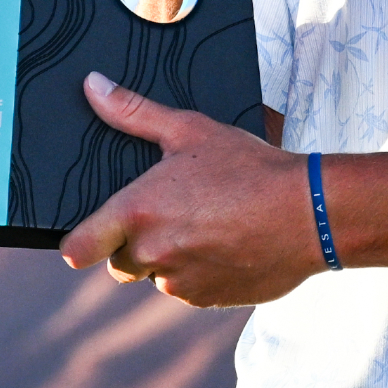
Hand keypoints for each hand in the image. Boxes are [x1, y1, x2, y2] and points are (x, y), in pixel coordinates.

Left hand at [58, 73, 324, 306]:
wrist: (310, 213)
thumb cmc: (250, 167)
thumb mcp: (191, 130)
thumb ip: (134, 112)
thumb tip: (92, 86)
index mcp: (138, 212)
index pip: (77, 249)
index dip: (79, 244)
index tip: (88, 236)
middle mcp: (152, 253)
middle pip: (119, 263)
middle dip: (136, 245)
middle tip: (173, 215)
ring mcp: (180, 282)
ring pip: (158, 277)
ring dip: (172, 259)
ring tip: (210, 225)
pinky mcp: (208, 300)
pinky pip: (190, 290)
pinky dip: (201, 273)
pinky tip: (229, 244)